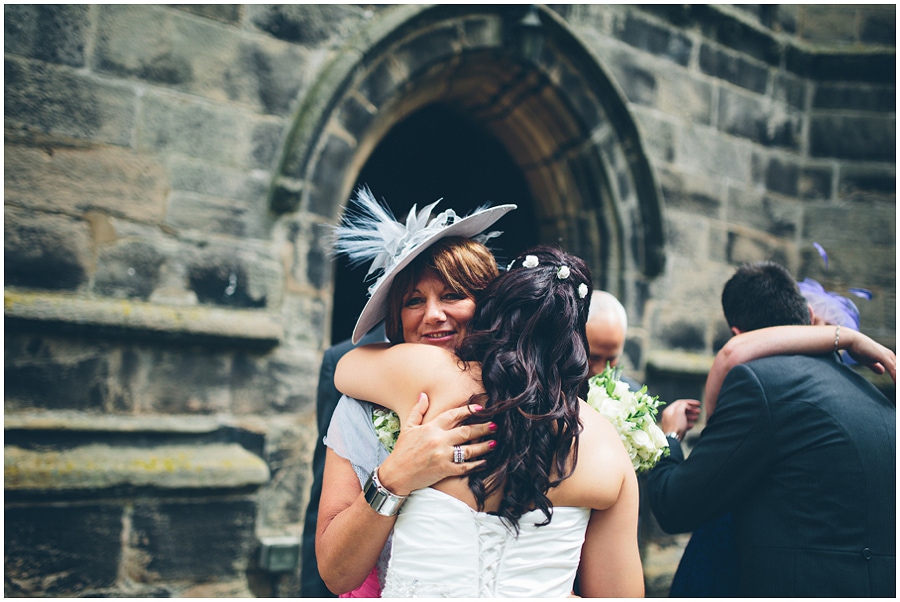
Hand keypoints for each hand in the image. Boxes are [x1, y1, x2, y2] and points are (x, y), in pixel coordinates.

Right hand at [377, 393, 495, 495]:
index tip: (481, 409)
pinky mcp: (444, 470)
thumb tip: (424, 395)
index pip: (453, 415)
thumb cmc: (402, 450)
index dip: (468, 410)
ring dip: (483, 446)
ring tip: (494, 442)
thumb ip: (418, 410)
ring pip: (469, 449)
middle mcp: (438, 440)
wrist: (396, 475)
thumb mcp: (408, 427)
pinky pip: (465, 467)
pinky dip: (476, 465)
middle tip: (495, 425)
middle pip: (466, 431)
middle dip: (483, 427)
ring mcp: (442, 456)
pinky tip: (485, 462)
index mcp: (430, 428)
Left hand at [659, 399, 700, 440]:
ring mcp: (671, 423)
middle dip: (691, 409)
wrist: (673, 440)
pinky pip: (681, 425)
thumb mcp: (680, 412)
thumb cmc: (675, 426)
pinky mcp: (674, 430)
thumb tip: (685, 404)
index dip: (690, 402)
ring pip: (682, 417)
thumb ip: (683, 406)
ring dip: (690, 416)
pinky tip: (692, 425)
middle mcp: (668, 416)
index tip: (697, 404)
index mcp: (668, 410)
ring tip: (696, 417)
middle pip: (681, 410)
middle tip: (698, 411)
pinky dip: (687, 424)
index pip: (680, 403)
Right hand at [844, 330, 895, 381]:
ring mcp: (888, 356)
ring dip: (898, 379)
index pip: (896, 369)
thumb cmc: (857, 348)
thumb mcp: (867, 360)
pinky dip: (896, 378)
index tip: (897, 386)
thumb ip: (875, 366)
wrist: (851, 340)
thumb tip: (882, 372)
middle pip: (898, 369)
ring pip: (898, 370)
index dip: (897, 377)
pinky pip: (893, 370)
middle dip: (898, 378)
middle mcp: (890, 355)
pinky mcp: (884, 357)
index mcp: (887, 356)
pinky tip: (896, 384)